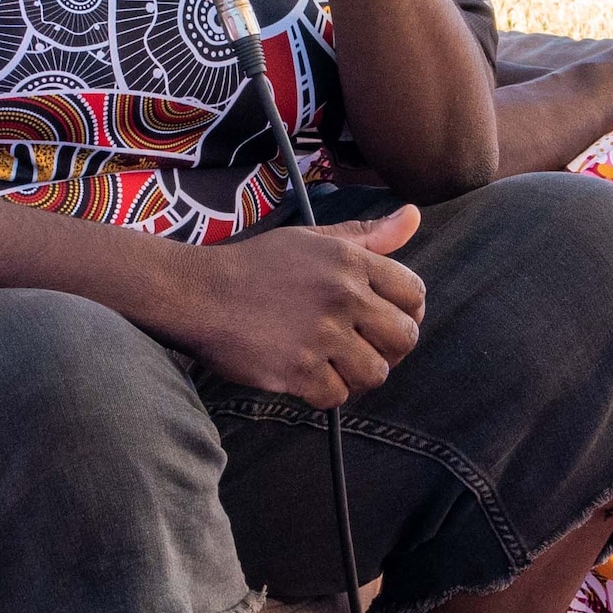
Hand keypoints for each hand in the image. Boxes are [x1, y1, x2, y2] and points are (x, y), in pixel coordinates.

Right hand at [176, 205, 425, 405]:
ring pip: (376, 373)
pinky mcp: (297, 369)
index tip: (384, 321)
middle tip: (363, 348)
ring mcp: (320, 334)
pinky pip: (337, 396)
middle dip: (390, 349)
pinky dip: (326, 393)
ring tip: (336, 365)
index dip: (407, 312)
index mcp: (349, 261)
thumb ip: (366, 235)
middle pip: (405, 338)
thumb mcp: (312, 239)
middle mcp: (341, 295)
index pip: (414, 293)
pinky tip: (309, 377)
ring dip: (359, 376)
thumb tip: (414, 216)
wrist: (197, 292)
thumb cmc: (255, 265)